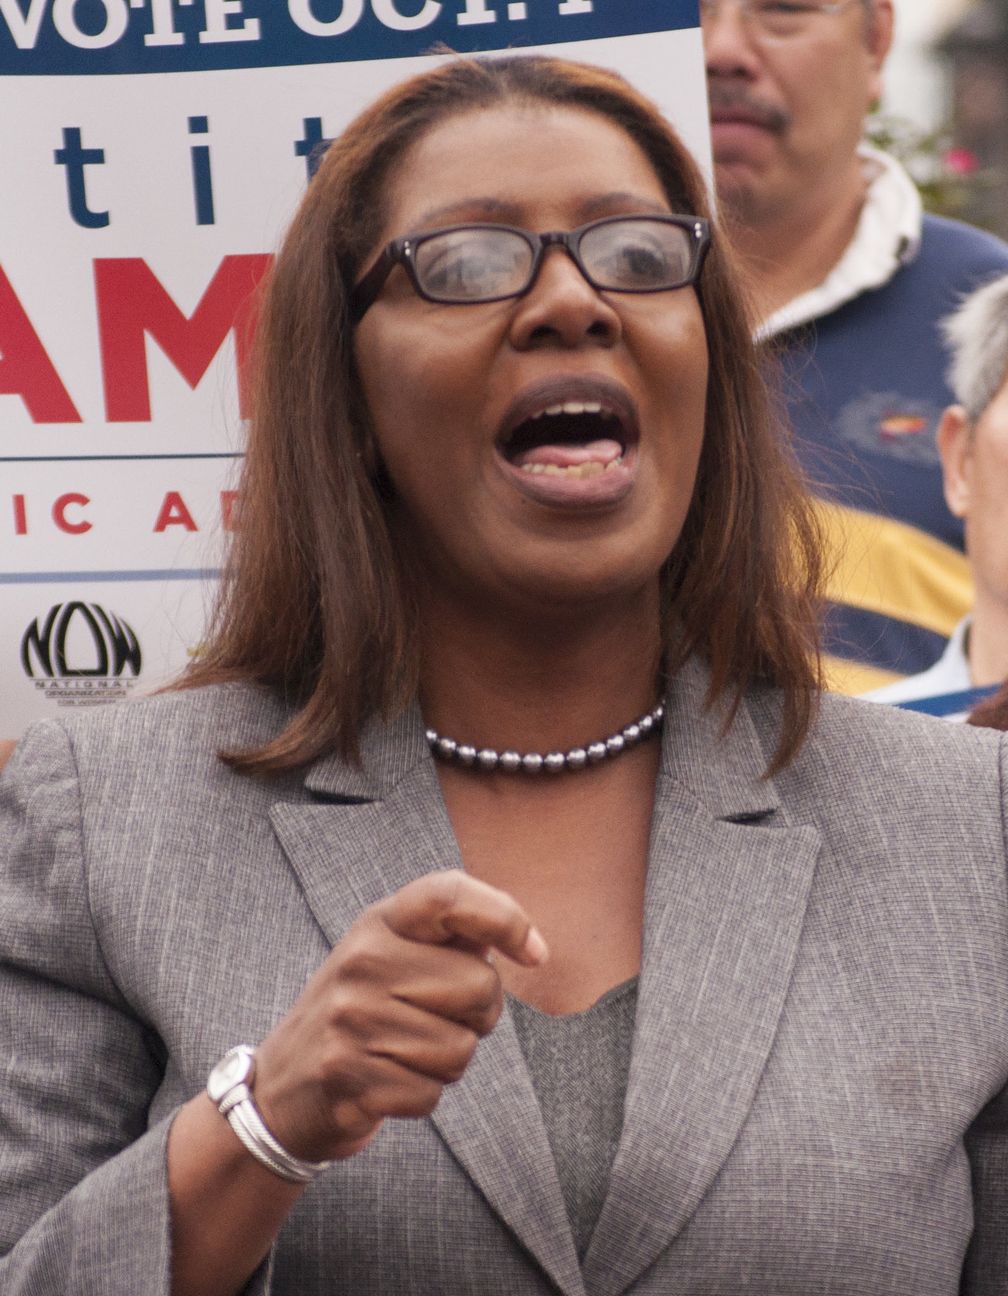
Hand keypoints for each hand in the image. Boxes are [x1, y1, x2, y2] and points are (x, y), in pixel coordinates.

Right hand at [251, 869, 545, 1160]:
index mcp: (383, 922)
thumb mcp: (397, 955)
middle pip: (480, 985)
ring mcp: (350, 1016)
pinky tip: (388, 1081)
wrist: (284, 1084)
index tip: (535, 953)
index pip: (449, 895)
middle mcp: (363, 959)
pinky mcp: (346, 1073)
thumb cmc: (368, 1011)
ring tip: (406, 1052)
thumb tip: (529, 946)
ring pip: (461, 1048)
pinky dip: (421, 1096)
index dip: (505, 918)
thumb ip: (455, 940)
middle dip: (479, 1015)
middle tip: (439, 1020)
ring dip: (448, 1063)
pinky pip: (431, 1094)